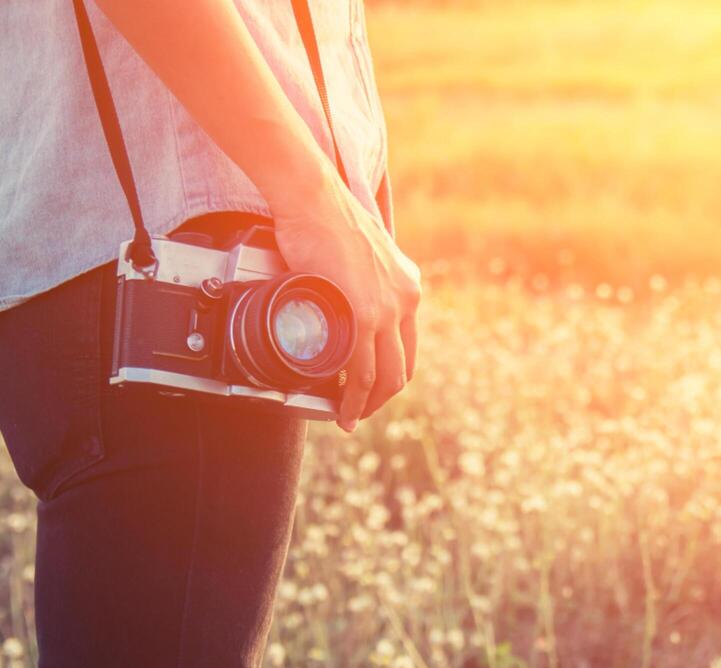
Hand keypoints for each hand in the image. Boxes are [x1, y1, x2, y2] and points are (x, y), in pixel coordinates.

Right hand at [271, 175, 420, 432]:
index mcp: (407, 287)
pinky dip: (352, 397)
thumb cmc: (322, 217)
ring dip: (367, 405)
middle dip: (381, 398)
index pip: (407, 345)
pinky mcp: (364, 315)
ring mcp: (387, 309)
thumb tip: (338, 290)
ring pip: (385, 377)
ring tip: (347, 418)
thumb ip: (359, 277)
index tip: (372, 389)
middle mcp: (405, 300)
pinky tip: (341, 407)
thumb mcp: (357, 252)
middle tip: (359, 411)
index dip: (391, 374)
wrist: (313, 197)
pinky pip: (362, 371)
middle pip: (402, 368)